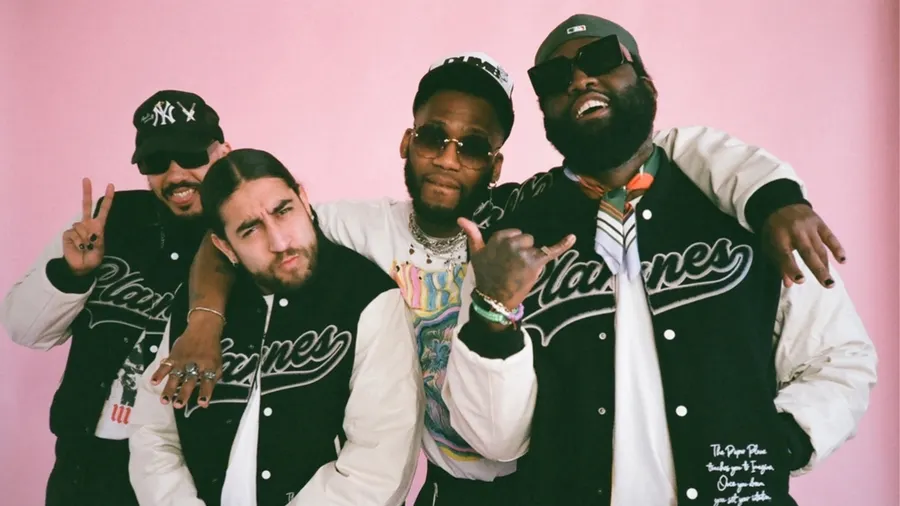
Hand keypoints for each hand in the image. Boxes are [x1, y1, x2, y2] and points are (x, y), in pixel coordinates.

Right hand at [63, 178, 114, 275]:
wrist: (80, 267)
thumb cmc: (92, 259)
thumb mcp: (100, 251)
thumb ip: (97, 240)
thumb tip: (91, 232)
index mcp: (98, 227)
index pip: (103, 210)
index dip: (108, 199)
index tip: (110, 186)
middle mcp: (87, 224)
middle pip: (86, 205)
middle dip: (87, 192)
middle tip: (86, 179)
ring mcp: (77, 228)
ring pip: (81, 227)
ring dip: (85, 239)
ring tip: (85, 247)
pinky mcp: (68, 233)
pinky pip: (74, 234)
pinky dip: (77, 242)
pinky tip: (78, 247)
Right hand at [151, 312, 223, 408]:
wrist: (203, 328)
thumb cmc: (212, 348)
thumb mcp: (218, 362)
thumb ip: (214, 377)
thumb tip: (207, 396)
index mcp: (209, 366)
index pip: (208, 381)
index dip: (205, 392)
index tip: (202, 403)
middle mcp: (196, 364)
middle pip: (190, 380)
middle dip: (184, 393)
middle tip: (179, 405)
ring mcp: (183, 360)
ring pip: (176, 376)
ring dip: (169, 389)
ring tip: (164, 401)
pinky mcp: (174, 356)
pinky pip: (165, 365)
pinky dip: (159, 373)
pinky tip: (154, 382)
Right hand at [458, 218, 575, 309]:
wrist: (495, 299)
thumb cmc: (486, 276)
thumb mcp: (476, 253)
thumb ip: (472, 234)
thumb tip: (460, 218)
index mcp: (498, 238)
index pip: (513, 233)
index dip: (511, 246)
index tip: (504, 259)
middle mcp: (511, 242)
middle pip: (526, 238)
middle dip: (522, 250)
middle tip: (513, 267)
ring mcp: (524, 252)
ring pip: (534, 246)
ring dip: (531, 256)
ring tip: (521, 271)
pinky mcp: (536, 263)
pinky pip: (551, 250)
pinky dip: (563, 243)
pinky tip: (572, 237)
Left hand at [762, 204, 845, 287]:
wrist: (781, 205)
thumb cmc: (774, 231)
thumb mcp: (769, 246)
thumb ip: (779, 264)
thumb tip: (789, 284)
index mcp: (778, 237)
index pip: (785, 255)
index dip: (792, 268)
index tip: (800, 281)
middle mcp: (794, 231)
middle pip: (808, 252)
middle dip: (818, 270)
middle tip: (828, 285)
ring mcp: (808, 226)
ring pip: (819, 248)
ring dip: (826, 265)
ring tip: (830, 282)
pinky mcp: (819, 222)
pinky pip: (830, 236)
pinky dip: (837, 248)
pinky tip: (843, 260)